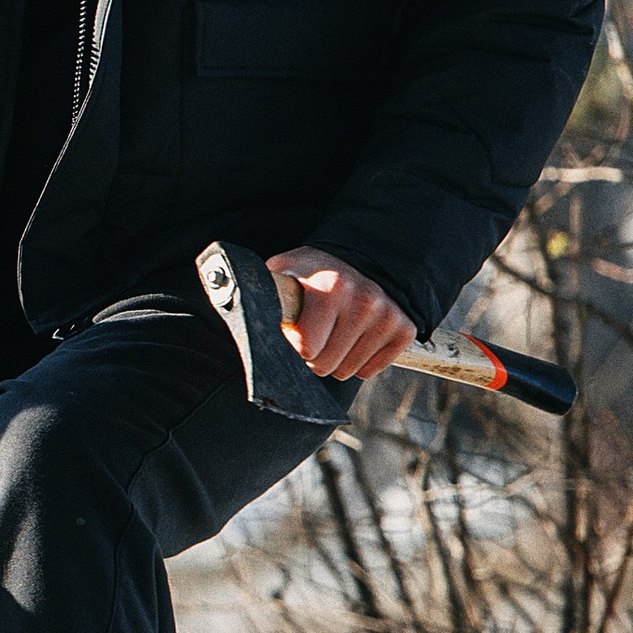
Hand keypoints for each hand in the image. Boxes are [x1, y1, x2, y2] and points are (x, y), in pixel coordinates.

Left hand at [265, 248, 414, 382]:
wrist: (357, 261)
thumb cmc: (311, 274)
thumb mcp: (284, 272)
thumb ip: (263, 292)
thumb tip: (228, 296)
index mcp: (331, 287)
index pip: (306, 349)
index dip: (295, 344)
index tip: (296, 332)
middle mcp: (364, 300)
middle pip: (325, 365)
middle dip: (313, 357)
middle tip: (314, 335)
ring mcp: (387, 315)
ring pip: (347, 371)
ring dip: (335, 359)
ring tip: (333, 333)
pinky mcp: (404, 329)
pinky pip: (370, 370)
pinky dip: (358, 361)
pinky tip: (354, 338)